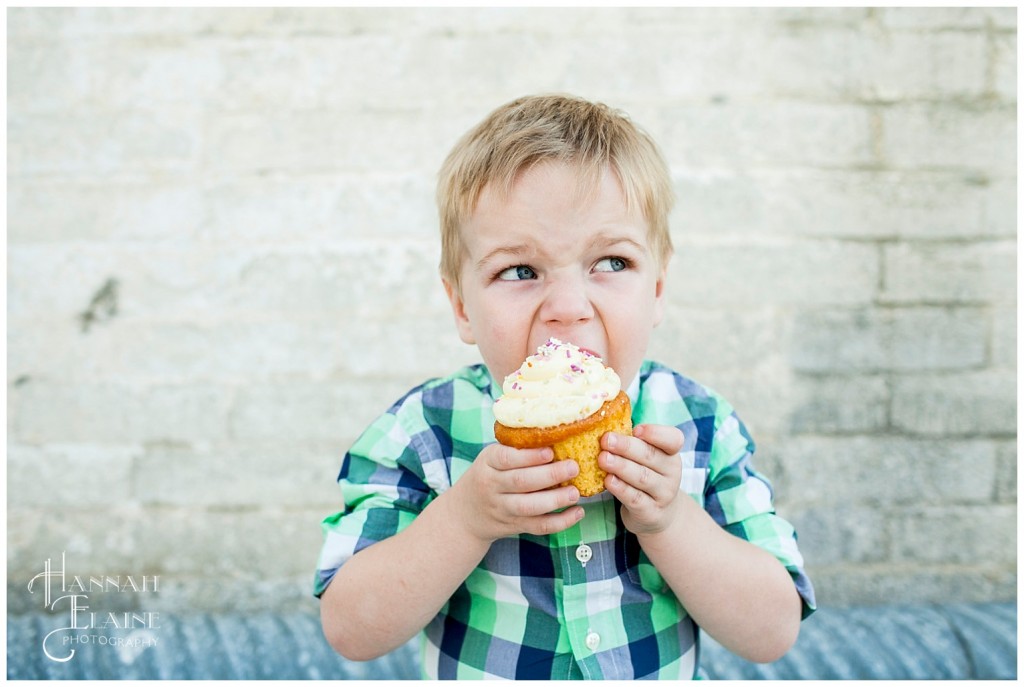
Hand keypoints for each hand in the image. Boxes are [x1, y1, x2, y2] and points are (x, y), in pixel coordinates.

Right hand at [450, 443, 583, 544]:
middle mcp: (492, 486)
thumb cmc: (487, 476)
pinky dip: (560, 522)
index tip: (550, 451)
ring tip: (575, 492)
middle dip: (549, 475)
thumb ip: (516, 450)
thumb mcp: (491, 458)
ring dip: (555, 500)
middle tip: (573, 467)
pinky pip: (538, 526)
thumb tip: (557, 435)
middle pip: (520, 482)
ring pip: (529, 507)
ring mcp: (502, 508)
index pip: (506, 458)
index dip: (529, 456)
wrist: (464, 514)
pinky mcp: (514, 526)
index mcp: (488, 463)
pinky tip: (577, 512)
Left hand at [598, 424, 684, 534]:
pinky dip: (621, 489)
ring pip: (642, 477)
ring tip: (603, 459)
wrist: (658, 515)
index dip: (656, 433)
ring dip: (621, 467)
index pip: (673, 439)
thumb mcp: (644, 458)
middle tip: (606, 440)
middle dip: (627, 447)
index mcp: (670, 453)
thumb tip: (603, 424)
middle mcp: (671, 473)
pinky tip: (608, 481)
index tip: (636, 429)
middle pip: (650, 456)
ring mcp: (664, 494)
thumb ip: (631, 442)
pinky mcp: (652, 512)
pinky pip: (636, 499)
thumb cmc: (645, 476)